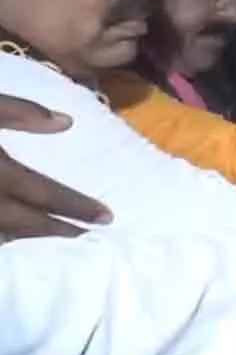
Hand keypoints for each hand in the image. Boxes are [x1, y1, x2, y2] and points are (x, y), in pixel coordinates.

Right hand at [0, 94, 110, 238]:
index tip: (107, 217)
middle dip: (58, 232)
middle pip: (25, 224)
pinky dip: (5, 235)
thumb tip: (67, 123)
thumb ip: (22, 112)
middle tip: (89, 239)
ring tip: (58, 243)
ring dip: (29, 240)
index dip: (76, 207)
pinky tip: (16, 236)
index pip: (44, 194)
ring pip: (3, 233)